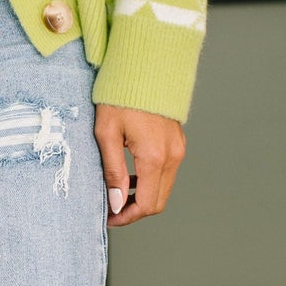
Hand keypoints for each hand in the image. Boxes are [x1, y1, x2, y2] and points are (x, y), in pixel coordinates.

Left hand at [94, 104, 184, 226]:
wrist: (145, 67)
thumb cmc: (120, 96)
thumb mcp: (107, 134)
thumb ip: (112, 171)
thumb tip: (116, 203)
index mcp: (154, 157)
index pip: (146, 204)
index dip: (127, 217)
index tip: (109, 218)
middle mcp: (172, 156)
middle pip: (158, 201)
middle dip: (135, 210)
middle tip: (112, 209)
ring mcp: (178, 149)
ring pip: (164, 188)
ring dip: (143, 196)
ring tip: (118, 192)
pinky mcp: (177, 142)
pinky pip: (167, 172)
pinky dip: (151, 181)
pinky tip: (131, 176)